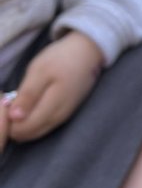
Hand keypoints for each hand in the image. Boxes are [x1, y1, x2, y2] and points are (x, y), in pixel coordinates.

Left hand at [3, 32, 102, 147]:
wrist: (88, 53)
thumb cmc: (61, 58)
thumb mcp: (39, 72)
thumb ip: (27, 95)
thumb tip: (13, 118)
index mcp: (53, 107)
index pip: (24, 129)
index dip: (9, 122)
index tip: (5, 104)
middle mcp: (59, 118)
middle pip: (29, 134)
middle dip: (15, 124)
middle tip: (11, 102)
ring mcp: (64, 117)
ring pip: (37, 132)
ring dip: (23, 123)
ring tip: (19, 102)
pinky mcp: (66, 114)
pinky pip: (44, 126)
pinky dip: (32, 121)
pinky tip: (29, 106)